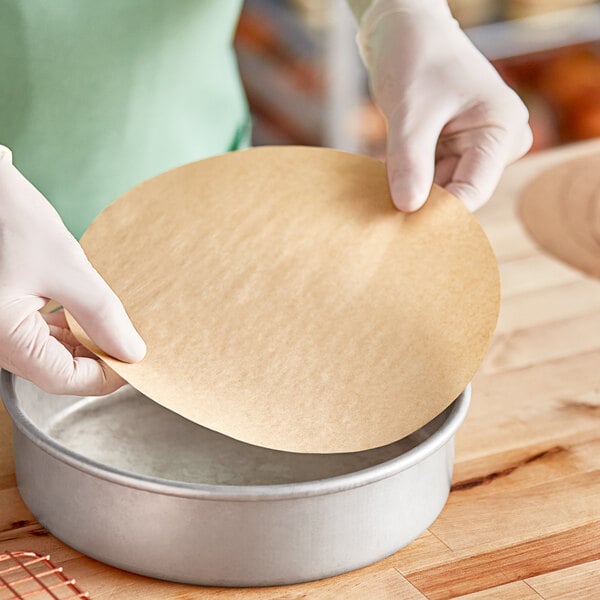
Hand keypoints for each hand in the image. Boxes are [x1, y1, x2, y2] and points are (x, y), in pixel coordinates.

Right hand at [0, 157, 145, 394]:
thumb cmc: (8, 218)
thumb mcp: (66, 268)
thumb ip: (101, 314)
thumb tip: (133, 351)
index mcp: (5, 337)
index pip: (65, 379)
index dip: (107, 375)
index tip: (137, 360)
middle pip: (58, 369)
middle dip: (99, 359)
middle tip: (132, 342)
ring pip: (51, 354)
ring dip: (86, 345)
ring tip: (116, 328)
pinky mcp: (2, 315)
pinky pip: (40, 335)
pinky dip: (68, 331)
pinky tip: (89, 317)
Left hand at [356, 0, 532, 210]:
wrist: (407, 32)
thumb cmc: (415, 59)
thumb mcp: (410, 113)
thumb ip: (410, 162)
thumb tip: (408, 209)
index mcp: (502, 130)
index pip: (473, 192)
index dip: (438, 214)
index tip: (401, 229)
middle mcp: (499, 143)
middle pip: (458, 193)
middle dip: (421, 203)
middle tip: (380, 216)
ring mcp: (479, 148)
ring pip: (442, 190)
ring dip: (411, 193)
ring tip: (378, 195)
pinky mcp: (458, 149)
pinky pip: (433, 178)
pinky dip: (409, 182)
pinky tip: (385, 184)